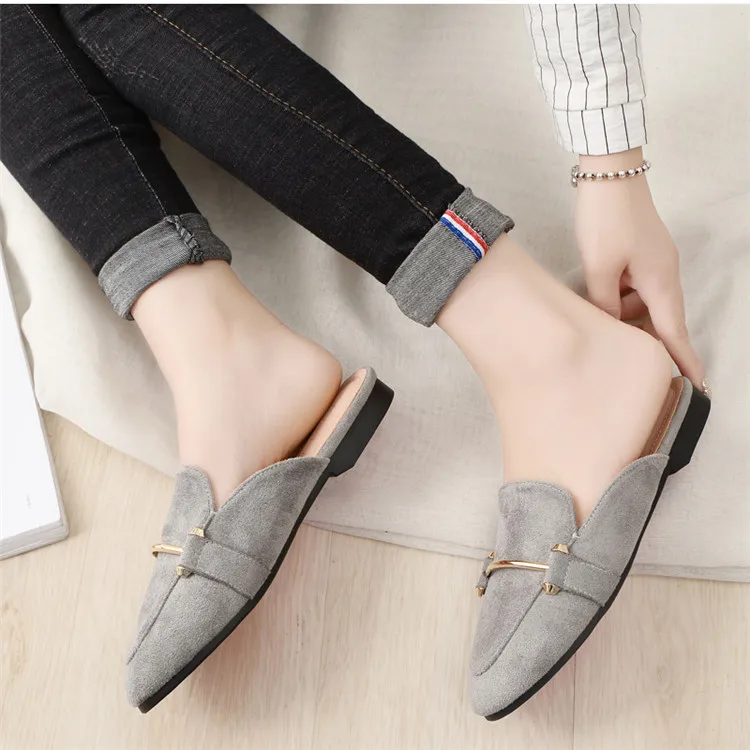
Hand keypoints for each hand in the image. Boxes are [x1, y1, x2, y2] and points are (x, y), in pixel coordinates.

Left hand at [574, 148, 704, 387]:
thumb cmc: (606, 217)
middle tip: (619, 351)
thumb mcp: (599, 266)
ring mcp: (654, 262)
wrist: (609, 173)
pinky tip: (597, 296)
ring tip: (595, 312)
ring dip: (622, 312)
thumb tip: (610, 326)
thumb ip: (604, 303)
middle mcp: (664, 273)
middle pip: (657, 318)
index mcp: (660, 280)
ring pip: (642, 303)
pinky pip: (634, 287)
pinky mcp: (641, 254)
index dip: (683, 358)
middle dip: (641, 336)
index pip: (674, 330)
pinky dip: (619, 296)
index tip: (697, 383)